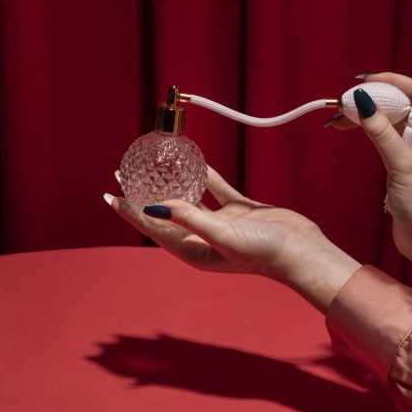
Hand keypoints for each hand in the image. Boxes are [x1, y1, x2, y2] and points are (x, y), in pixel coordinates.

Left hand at [104, 166, 360, 312]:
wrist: (301, 250)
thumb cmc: (264, 251)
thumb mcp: (223, 235)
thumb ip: (190, 218)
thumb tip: (154, 205)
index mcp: (193, 250)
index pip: (154, 226)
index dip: (130, 211)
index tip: (111, 194)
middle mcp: (203, 237)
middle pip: (166, 211)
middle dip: (144, 193)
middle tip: (124, 173)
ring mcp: (220, 223)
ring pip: (190, 198)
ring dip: (173, 182)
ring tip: (155, 164)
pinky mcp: (237, 211)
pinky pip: (215, 189)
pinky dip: (205, 175)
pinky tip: (195, 160)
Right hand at [336, 72, 411, 306]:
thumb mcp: (402, 166)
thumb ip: (383, 134)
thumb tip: (364, 103)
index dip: (392, 81)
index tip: (365, 80)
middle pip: (398, 104)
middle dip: (371, 100)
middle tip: (343, 103)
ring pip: (387, 119)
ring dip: (364, 116)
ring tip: (338, 120)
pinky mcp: (400, 159)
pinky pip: (382, 135)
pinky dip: (365, 130)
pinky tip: (349, 130)